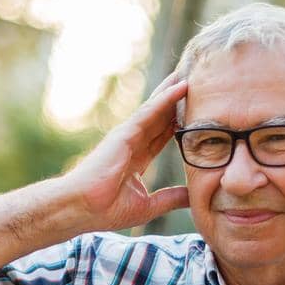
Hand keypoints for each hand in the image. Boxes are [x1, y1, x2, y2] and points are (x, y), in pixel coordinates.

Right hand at [59, 73, 190, 231]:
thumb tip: (194, 197)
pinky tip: (182, 87)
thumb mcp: (149, 206)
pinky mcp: (124, 133)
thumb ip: (171, 198)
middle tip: (201, 81)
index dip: (181, 121)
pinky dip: (166, 98)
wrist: (83, 209)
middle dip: (179, 99)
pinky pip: (149, 111)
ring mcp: (128, 136)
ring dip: (175, 90)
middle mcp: (133, 142)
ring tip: (195, 73)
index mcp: (137, 158)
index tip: (201, 109)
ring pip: (157, 107)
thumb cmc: (106, 210)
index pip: (164, 134)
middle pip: (162, 115)